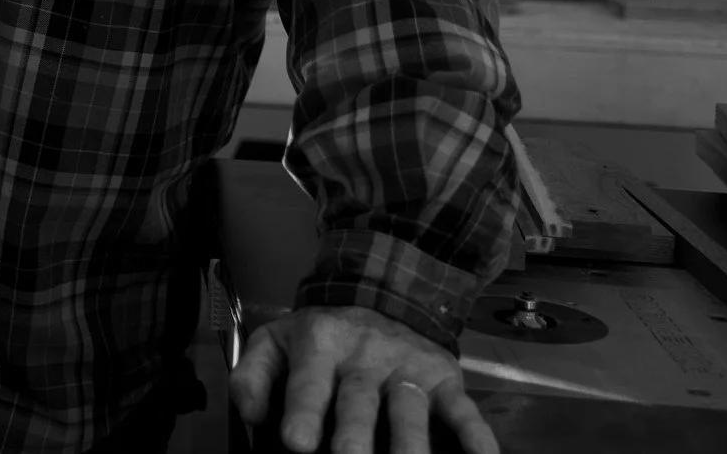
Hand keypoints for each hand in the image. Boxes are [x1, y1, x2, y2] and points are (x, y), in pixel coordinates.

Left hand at [230, 305, 494, 453]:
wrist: (383, 289)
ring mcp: (408, 367)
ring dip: (410, 444)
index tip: (297, 443)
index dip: (303, 412)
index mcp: (320, 344)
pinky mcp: (444, 378)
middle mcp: (365, 356)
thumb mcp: (277, 339)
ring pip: (409, 409)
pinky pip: (463, 409)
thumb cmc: (321, 333)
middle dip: (356, 435)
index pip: (310, 381)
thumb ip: (255, 375)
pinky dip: (476, 435)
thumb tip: (249, 415)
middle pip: (360, 401)